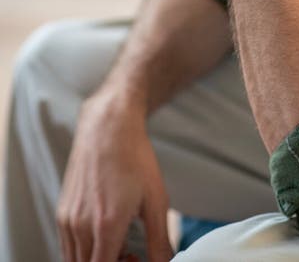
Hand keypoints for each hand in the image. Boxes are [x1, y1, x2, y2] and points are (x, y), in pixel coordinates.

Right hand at [57, 91, 172, 261]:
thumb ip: (159, 240)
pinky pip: (68, 246)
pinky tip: (105, 234)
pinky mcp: (62, 212)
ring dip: (95, 260)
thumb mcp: (156, 199)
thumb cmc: (133, 157)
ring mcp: (68, 220)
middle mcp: (81, 226)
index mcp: (106, 226)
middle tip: (131, 256)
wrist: (108, 127)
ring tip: (121, 246)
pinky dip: (84, 250)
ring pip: (74, 260)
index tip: (135, 261)